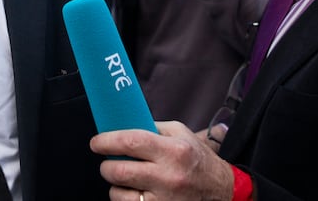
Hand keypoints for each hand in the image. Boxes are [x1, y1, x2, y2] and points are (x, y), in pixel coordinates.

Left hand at [90, 121, 233, 200]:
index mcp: (173, 151)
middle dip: (106, 165)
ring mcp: (164, 200)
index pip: (131, 142)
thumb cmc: (197, 159)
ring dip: (115, 185)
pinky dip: (125, 199)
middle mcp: (168, 177)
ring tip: (124, 178)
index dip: (107, 141)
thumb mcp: (180, 134)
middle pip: (120, 171)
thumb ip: (153, 128)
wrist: (221, 190)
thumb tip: (123, 125)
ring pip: (119, 194)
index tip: (96, 142)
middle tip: (107, 160)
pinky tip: (134, 191)